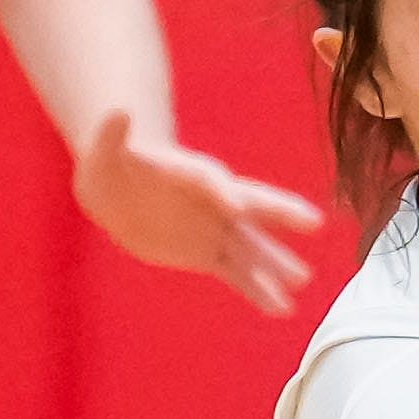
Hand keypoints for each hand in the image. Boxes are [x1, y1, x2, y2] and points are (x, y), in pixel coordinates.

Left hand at [74, 110, 322, 313]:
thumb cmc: (111, 166)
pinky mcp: (207, 254)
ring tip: (303, 280)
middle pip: (252, 206)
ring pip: (249, 247)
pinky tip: (281, 308)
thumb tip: (117, 110)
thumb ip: (112, 135)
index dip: (222, 192)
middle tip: (313, 222)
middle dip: (280, 213)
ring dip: (274, 264)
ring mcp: (214, 229)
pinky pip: (237, 274)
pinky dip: (258, 291)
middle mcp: (213, 201)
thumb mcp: (104, 151)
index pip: (210, 181)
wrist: (116, 193)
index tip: (236, 206)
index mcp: (190, 174)